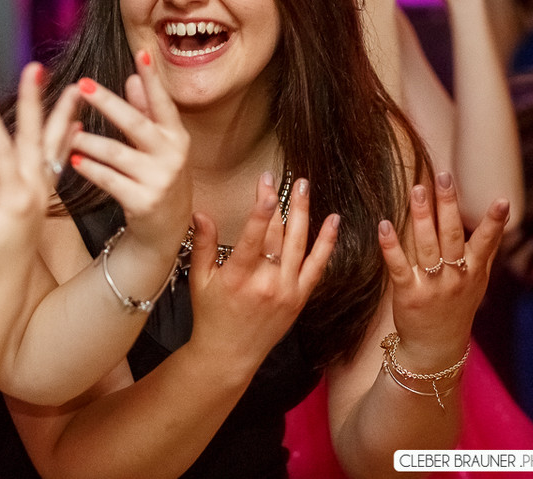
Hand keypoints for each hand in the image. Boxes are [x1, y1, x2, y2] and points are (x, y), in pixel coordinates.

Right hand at [0, 62, 80, 298]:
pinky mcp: (40, 203)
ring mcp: (40, 198)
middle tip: (37, 68)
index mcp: (13, 200)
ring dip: (61, 115)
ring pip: (53, 147)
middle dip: (34, 101)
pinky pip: (57, 165)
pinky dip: (67, 143)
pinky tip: (78, 126)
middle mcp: (33, 195)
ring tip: (76, 87)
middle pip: (33, 139)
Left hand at [69, 49, 191, 255]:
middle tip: (83, 85)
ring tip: (69, 131)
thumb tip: (133, 78)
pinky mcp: (143, 202)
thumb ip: (146, 112)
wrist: (166, 231)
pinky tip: (75, 161)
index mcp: (176, 136)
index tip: (141, 52)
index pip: (163, 102)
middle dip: (109, 103)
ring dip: (90, 142)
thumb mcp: (160, 146)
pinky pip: (110, 181)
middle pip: (136, 124)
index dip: (153, 78)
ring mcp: (159, 180)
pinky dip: (91, 170)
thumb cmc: (159, 178)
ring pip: (117, 154)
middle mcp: (172, 156)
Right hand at [186, 175, 337, 380]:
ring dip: (303, 213)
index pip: (254, 236)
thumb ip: (204, 244)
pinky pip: (317, 267)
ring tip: (304, 187)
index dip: (262, 208)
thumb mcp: (200, 279)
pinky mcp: (300, 298)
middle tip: (282, 177)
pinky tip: (332, 221)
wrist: (230, 355)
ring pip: (299, 244)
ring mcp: (287, 291)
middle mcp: (267, 283)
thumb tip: (201, 213)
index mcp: (239, 276)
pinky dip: (326, 243)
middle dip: (281, 202)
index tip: (267, 185)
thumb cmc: (211, 316)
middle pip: (278, 234)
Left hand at [378, 172, 508, 369]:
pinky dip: (391, 245)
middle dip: (448, 204)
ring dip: (421, 216)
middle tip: (444, 176)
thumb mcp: (477, 282)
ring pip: (427, 245)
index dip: (495, 222)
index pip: (487, 242)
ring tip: (417, 189)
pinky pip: (399, 266)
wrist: (436, 348)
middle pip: (452, 235)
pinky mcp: (408, 294)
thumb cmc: (456, 307)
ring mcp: (432, 286)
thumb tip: (498, 219)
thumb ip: (483, 251)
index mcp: (473, 271)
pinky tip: (384, 225)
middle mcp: (456, 277)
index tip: (503, 200)